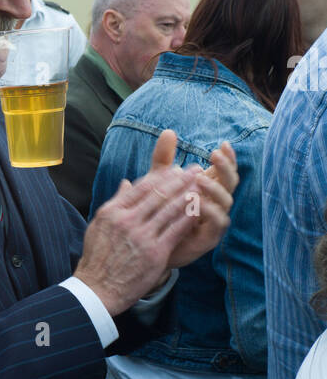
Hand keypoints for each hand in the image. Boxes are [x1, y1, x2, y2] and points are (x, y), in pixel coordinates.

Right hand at [76, 138, 196, 316]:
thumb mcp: (98, 225)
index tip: (175, 169)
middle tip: (194, 170)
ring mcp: (142, 237)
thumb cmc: (97, 258)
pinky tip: (199, 210)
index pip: (142, 187)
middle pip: (159, 194)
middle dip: (180, 180)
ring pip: (170, 209)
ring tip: (201, 186)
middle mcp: (127, 221)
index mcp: (113, 212)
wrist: (97, 289)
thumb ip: (115, 202)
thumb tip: (126, 183)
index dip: (162, 176)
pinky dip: (189, 218)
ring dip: (188, 195)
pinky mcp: (155, 252)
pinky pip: (176, 230)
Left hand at [162, 134, 237, 268]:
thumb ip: (163, 159)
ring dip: (215, 187)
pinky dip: (210, 210)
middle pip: (230, 182)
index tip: (222, 144)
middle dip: (225, 167)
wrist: (148, 246)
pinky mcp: (210, 237)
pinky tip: (197, 201)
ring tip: (199, 178)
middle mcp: (215, 203)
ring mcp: (214, 220)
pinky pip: (218, 222)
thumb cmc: (156, 212)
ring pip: (226, 201)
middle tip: (214, 155)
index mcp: (208, 188)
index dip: (227, 157)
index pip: (224, 170)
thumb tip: (168, 131)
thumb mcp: (157, 182)